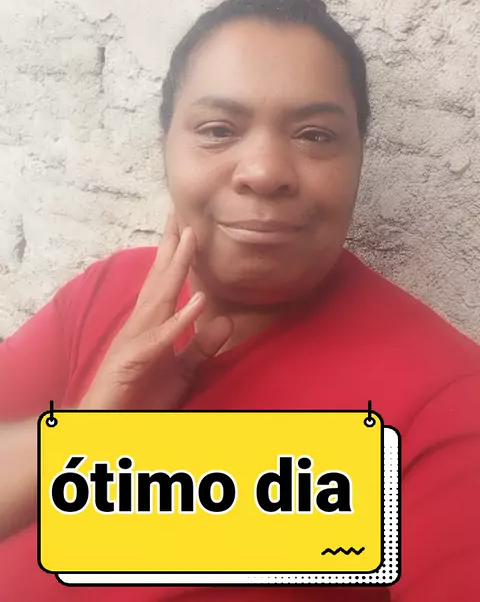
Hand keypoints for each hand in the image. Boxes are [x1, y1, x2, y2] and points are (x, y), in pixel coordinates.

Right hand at [79, 211, 231, 410]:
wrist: (105, 427)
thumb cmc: (139, 397)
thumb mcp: (182, 370)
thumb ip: (201, 346)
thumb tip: (225, 318)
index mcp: (150, 325)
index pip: (165, 282)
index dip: (175, 252)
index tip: (186, 222)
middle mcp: (140, 326)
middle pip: (159, 278)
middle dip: (172, 244)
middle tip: (183, 210)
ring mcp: (135, 342)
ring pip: (159, 298)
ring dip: (176, 267)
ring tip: (191, 237)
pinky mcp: (135, 363)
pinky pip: (162, 339)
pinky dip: (180, 320)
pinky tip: (199, 301)